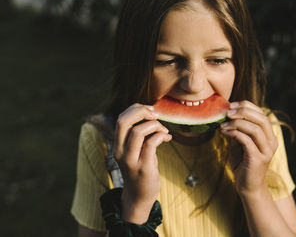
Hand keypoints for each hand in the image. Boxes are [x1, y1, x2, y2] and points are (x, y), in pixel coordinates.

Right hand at [113, 103, 171, 222]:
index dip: (135, 109)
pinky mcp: (143, 167)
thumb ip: (139, 135)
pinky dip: (161, 136)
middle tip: (156, 114)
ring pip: (138, 131)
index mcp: (117, 145)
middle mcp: (120, 152)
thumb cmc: (141, 169)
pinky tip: (167, 138)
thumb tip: (151, 114)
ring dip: (155, 125)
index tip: (150, 110)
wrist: (139, 196)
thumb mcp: (136, 150)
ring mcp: (131, 160)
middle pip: (124, 121)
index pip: (121, 118)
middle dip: (141, 111)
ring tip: (164, 131)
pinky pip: (151, 143)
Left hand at [220, 101, 277, 195]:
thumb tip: (227, 114)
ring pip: (255, 129)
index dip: (247, 106)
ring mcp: (266, 151)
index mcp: (269, 136)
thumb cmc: (242, 163)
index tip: (231, 105)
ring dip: (237, 123)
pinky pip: (247, 141)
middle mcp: (271, 142)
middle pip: (261, 118)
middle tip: (228, 112)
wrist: (247, 187)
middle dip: (243, 112)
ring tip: (223, 125)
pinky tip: (225, 133)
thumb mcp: (240, 143)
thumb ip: (238, 130)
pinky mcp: (258, 159)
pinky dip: (235, 133)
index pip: (261, 114)